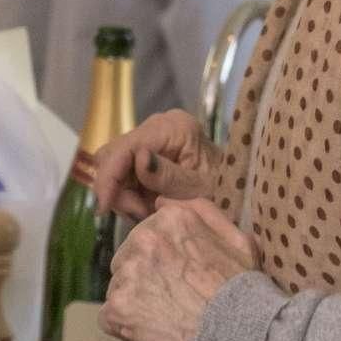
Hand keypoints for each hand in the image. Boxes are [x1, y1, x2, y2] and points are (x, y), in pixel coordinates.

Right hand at [90, 109, 220, 220]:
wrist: (236, 188)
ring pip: (114, 166)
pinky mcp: (147, 153)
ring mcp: (150, 139)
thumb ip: (168, 175)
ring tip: (147, 212)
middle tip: (139, 214)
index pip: (126, 147)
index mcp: (172, 127)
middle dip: (117, 189)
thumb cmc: (225, 188)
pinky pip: (124, 174)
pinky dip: (130, 194)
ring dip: (123, 195)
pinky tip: (147, 206)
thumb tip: (139, 159)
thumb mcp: (199, 188)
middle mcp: (157, 126)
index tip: (103, 208)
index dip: (109, 177)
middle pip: (113, 155)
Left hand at [100, 198, 257, 340]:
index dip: (162, 261)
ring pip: (119, 287)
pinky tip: (151, 332)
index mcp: (169, 219)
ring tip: (165, 316)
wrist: (237, 334)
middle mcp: (143, 238)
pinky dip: (125, 326)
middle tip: (173, 298)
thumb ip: (201, 212)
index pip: (146, 236)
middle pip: (127, 259)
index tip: (181, 277)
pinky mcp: (117, 306)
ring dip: (135, 301)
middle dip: (144, 278)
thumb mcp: (236, 239)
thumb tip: (162, 201)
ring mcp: (128, 272)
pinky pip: (109, 317)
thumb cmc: (241, 290)